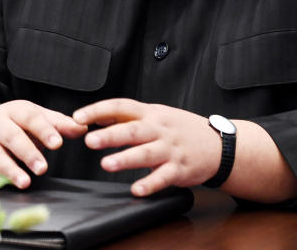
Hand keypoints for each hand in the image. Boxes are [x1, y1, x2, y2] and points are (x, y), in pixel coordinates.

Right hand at [0, 100, 86, 187]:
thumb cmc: (11, 123)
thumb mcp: (33, 117)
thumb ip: (58, 123)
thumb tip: (83, 127)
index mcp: (15, 111)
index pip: (31, 118)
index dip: (44, 130)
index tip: (57, 143)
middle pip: (12, 137)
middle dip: (28, 152)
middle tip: (43, 168)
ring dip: (9, 169)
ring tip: (24, 183)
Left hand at [73, 99, 219, 196]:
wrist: (218, 144)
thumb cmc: (180, 129)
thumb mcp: (156, 115)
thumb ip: (129, 117)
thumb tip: (97, 117)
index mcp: (150, 114)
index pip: (121, 106)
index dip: (99, 110)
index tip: (78, 117)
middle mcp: (159, 129)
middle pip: (133, 130)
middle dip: (110, 135)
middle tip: (89, 140)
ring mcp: (170, 149)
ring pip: (146, 153)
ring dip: (126, 159)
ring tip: (106, 164)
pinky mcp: (180, 169)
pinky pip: (164, 177)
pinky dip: (150, 184)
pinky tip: (136, 189)